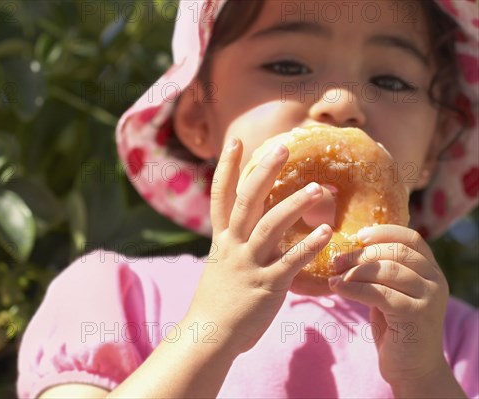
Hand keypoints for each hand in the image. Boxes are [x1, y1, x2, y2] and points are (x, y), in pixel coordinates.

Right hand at [184, 137, 332, 355]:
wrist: (208, 335)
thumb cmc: (218, 300)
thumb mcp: (221, 263)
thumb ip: (235, 242)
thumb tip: (248, 226)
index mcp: (222, 238)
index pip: (221, 195)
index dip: (227, 167)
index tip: (236, 141)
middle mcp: (233, 245)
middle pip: (246, 201)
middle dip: (263, 172)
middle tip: (283, 148)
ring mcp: (249, 264)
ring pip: (270, 226)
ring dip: (294, 204)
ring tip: (318, 188)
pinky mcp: (267, 285)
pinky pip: (290, 261)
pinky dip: (308, 245)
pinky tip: (327, 231)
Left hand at [328, 225, 449, 385]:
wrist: (412, 368)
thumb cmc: (395, 327)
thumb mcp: (391, 292)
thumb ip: (383, 270)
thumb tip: (350, 247)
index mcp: (430, 270)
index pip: (410, 238)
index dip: (383, 232)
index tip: (358, 235)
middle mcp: (435, 280)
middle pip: (395, 252)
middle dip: (361, 254)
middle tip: (335, 260)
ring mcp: (428, 298)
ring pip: (387, 271)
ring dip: (354, 271)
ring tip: (333, 276)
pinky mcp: (416, 315)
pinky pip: (379, 293)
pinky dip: (353, 288)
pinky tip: (336, 288)